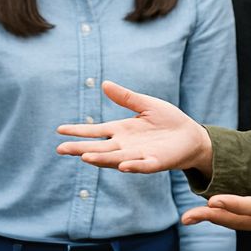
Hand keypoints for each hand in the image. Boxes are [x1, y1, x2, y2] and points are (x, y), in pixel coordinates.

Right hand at [55, 80, 211, 175]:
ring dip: (100, 159)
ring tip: (84, 156)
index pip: (95, 132)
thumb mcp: (146, 104)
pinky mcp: (155, 162)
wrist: (191, 136)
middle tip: (60, 149)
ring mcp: (138, 155)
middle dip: (79, 148)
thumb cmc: (168, 120)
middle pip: (98, 148)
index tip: (59, 130)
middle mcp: (125, 145)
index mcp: (121, 131)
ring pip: (115, 159)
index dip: (78, 131)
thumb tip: (105, 84)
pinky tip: (122, 166)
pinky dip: (133, 166)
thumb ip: (126, 97)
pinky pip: (142, 166)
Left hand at [181, 162, 250, 230]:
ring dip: (214, 220)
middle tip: (188, 216)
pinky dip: (224, 218)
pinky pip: (243, 222)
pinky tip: (210, 213)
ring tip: (190, 217)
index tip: (212, 199)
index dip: (233, 204)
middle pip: (239, 221)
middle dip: (212, 218)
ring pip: (238, 224)